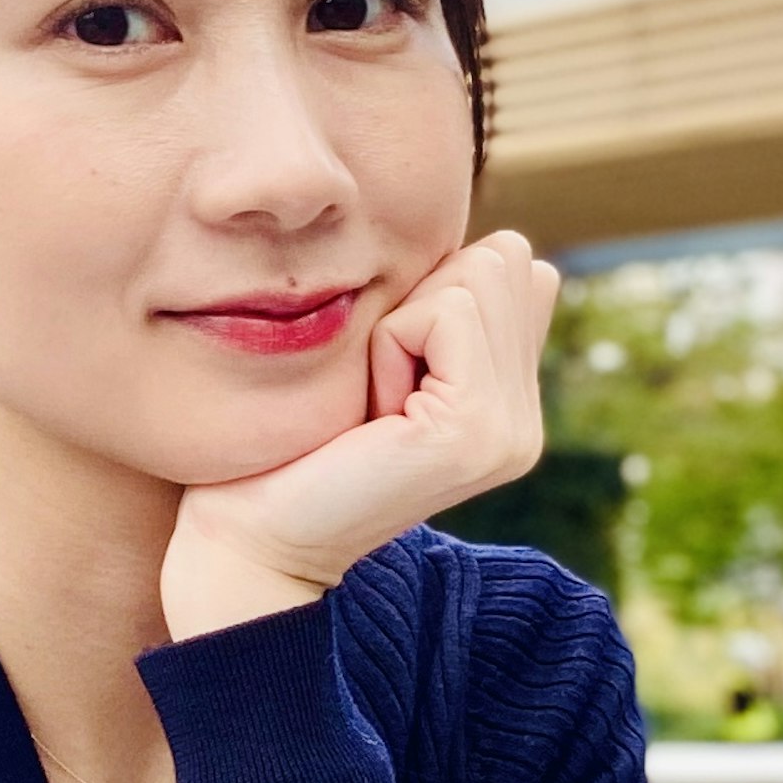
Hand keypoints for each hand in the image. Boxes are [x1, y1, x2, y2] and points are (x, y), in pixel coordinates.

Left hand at [164, 232, 558, 637]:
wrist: (256, 537)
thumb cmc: (297, 445)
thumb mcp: (387, 363)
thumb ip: (452, 317)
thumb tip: (504, 244)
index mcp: (513, 406)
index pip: (518, 269)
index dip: (433, 292)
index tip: (388, 372)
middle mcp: (525, 423)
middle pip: (503, 261)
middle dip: (422, 301)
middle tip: (379, 387)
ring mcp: (511, 431)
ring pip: (480, 275)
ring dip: (403, 323)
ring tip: (375, 401)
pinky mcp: (476, 430)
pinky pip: (446, 313)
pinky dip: (391, 343)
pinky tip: (373, 410)